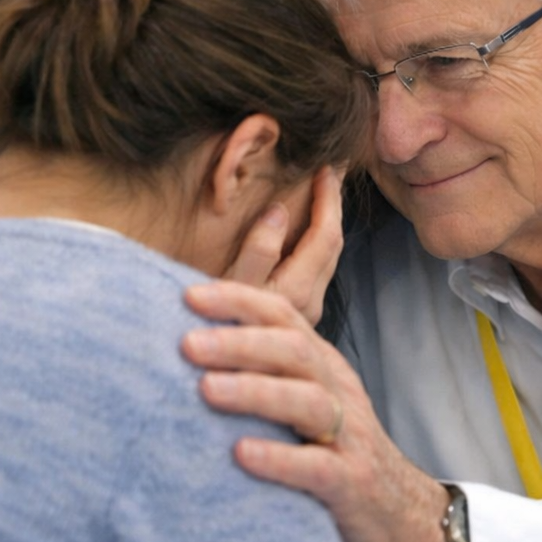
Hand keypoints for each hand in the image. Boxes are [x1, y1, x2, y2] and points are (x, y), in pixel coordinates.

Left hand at [182, 281, 452, 541]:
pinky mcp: (352, 484)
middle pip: (293, 351)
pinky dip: (279, 457)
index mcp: (321, 366)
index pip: (284, 316)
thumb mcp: (305, 405)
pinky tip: (241, 454)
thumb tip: (190, 348)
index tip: (188, 295)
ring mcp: (348, 437)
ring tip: (206, 389)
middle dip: (239, 342)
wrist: (402, 517)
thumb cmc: (335, 455)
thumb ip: (264, 376)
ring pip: (307, 401)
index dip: (240, 300)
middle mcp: (336, 391)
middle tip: (187, 343)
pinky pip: (318, 467)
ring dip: (254, 391)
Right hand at [222, 166, 344, 325]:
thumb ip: (257, 251)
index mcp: (295, 292)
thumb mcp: (228, 285)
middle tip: (328, 172)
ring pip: (325, 261)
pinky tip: (300, 232)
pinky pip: (313, 271)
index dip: (329, 200)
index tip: (326, 168)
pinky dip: (312, 244)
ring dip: (324, 226)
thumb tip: (280, 211)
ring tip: (318, 195)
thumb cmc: (209, 326)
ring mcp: (304, 313)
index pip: (326, 236)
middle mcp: (308, 303)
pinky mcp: (294, 317)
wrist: (208, 373)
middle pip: (332, 247)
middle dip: (332, 207)